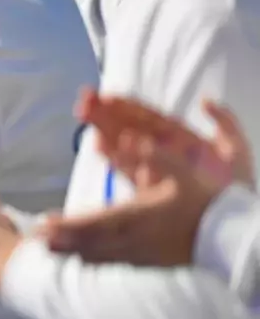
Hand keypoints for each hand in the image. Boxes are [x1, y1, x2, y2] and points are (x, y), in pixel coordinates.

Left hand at [41, 129, 224, 266]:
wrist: (230, 240)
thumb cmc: (206, 203)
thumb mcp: (183, 173)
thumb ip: (156, 154)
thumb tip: (131, 137)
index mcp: (140, 215)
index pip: (96, 221)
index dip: (68, 225)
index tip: (44, 225)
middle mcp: (136, 239)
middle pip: (91, 243)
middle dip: (61, 242)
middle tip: (34, 243)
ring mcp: (142, 256)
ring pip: (100, 257)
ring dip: (72, 254)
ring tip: (48, 253)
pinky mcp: (149, 265)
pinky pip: (114, 266)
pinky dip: (93, 264)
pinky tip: (81, 264)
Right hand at [79, 91, 250, 187]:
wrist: (233, 223)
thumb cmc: (235, 188)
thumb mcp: (235, 150)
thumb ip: (224, 121)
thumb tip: (206, 99)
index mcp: (178, 139)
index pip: (147, 116)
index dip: (127, 105)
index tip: (106, 95)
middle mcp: (159, 152)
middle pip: (127, 127)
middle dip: (105, 112)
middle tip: (84, 99)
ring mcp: (150, 170)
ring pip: (121, 145)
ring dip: (103, 129)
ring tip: (84, 115)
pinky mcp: (146, 188)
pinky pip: (127, 169)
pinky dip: (113, 156)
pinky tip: (98, 145)